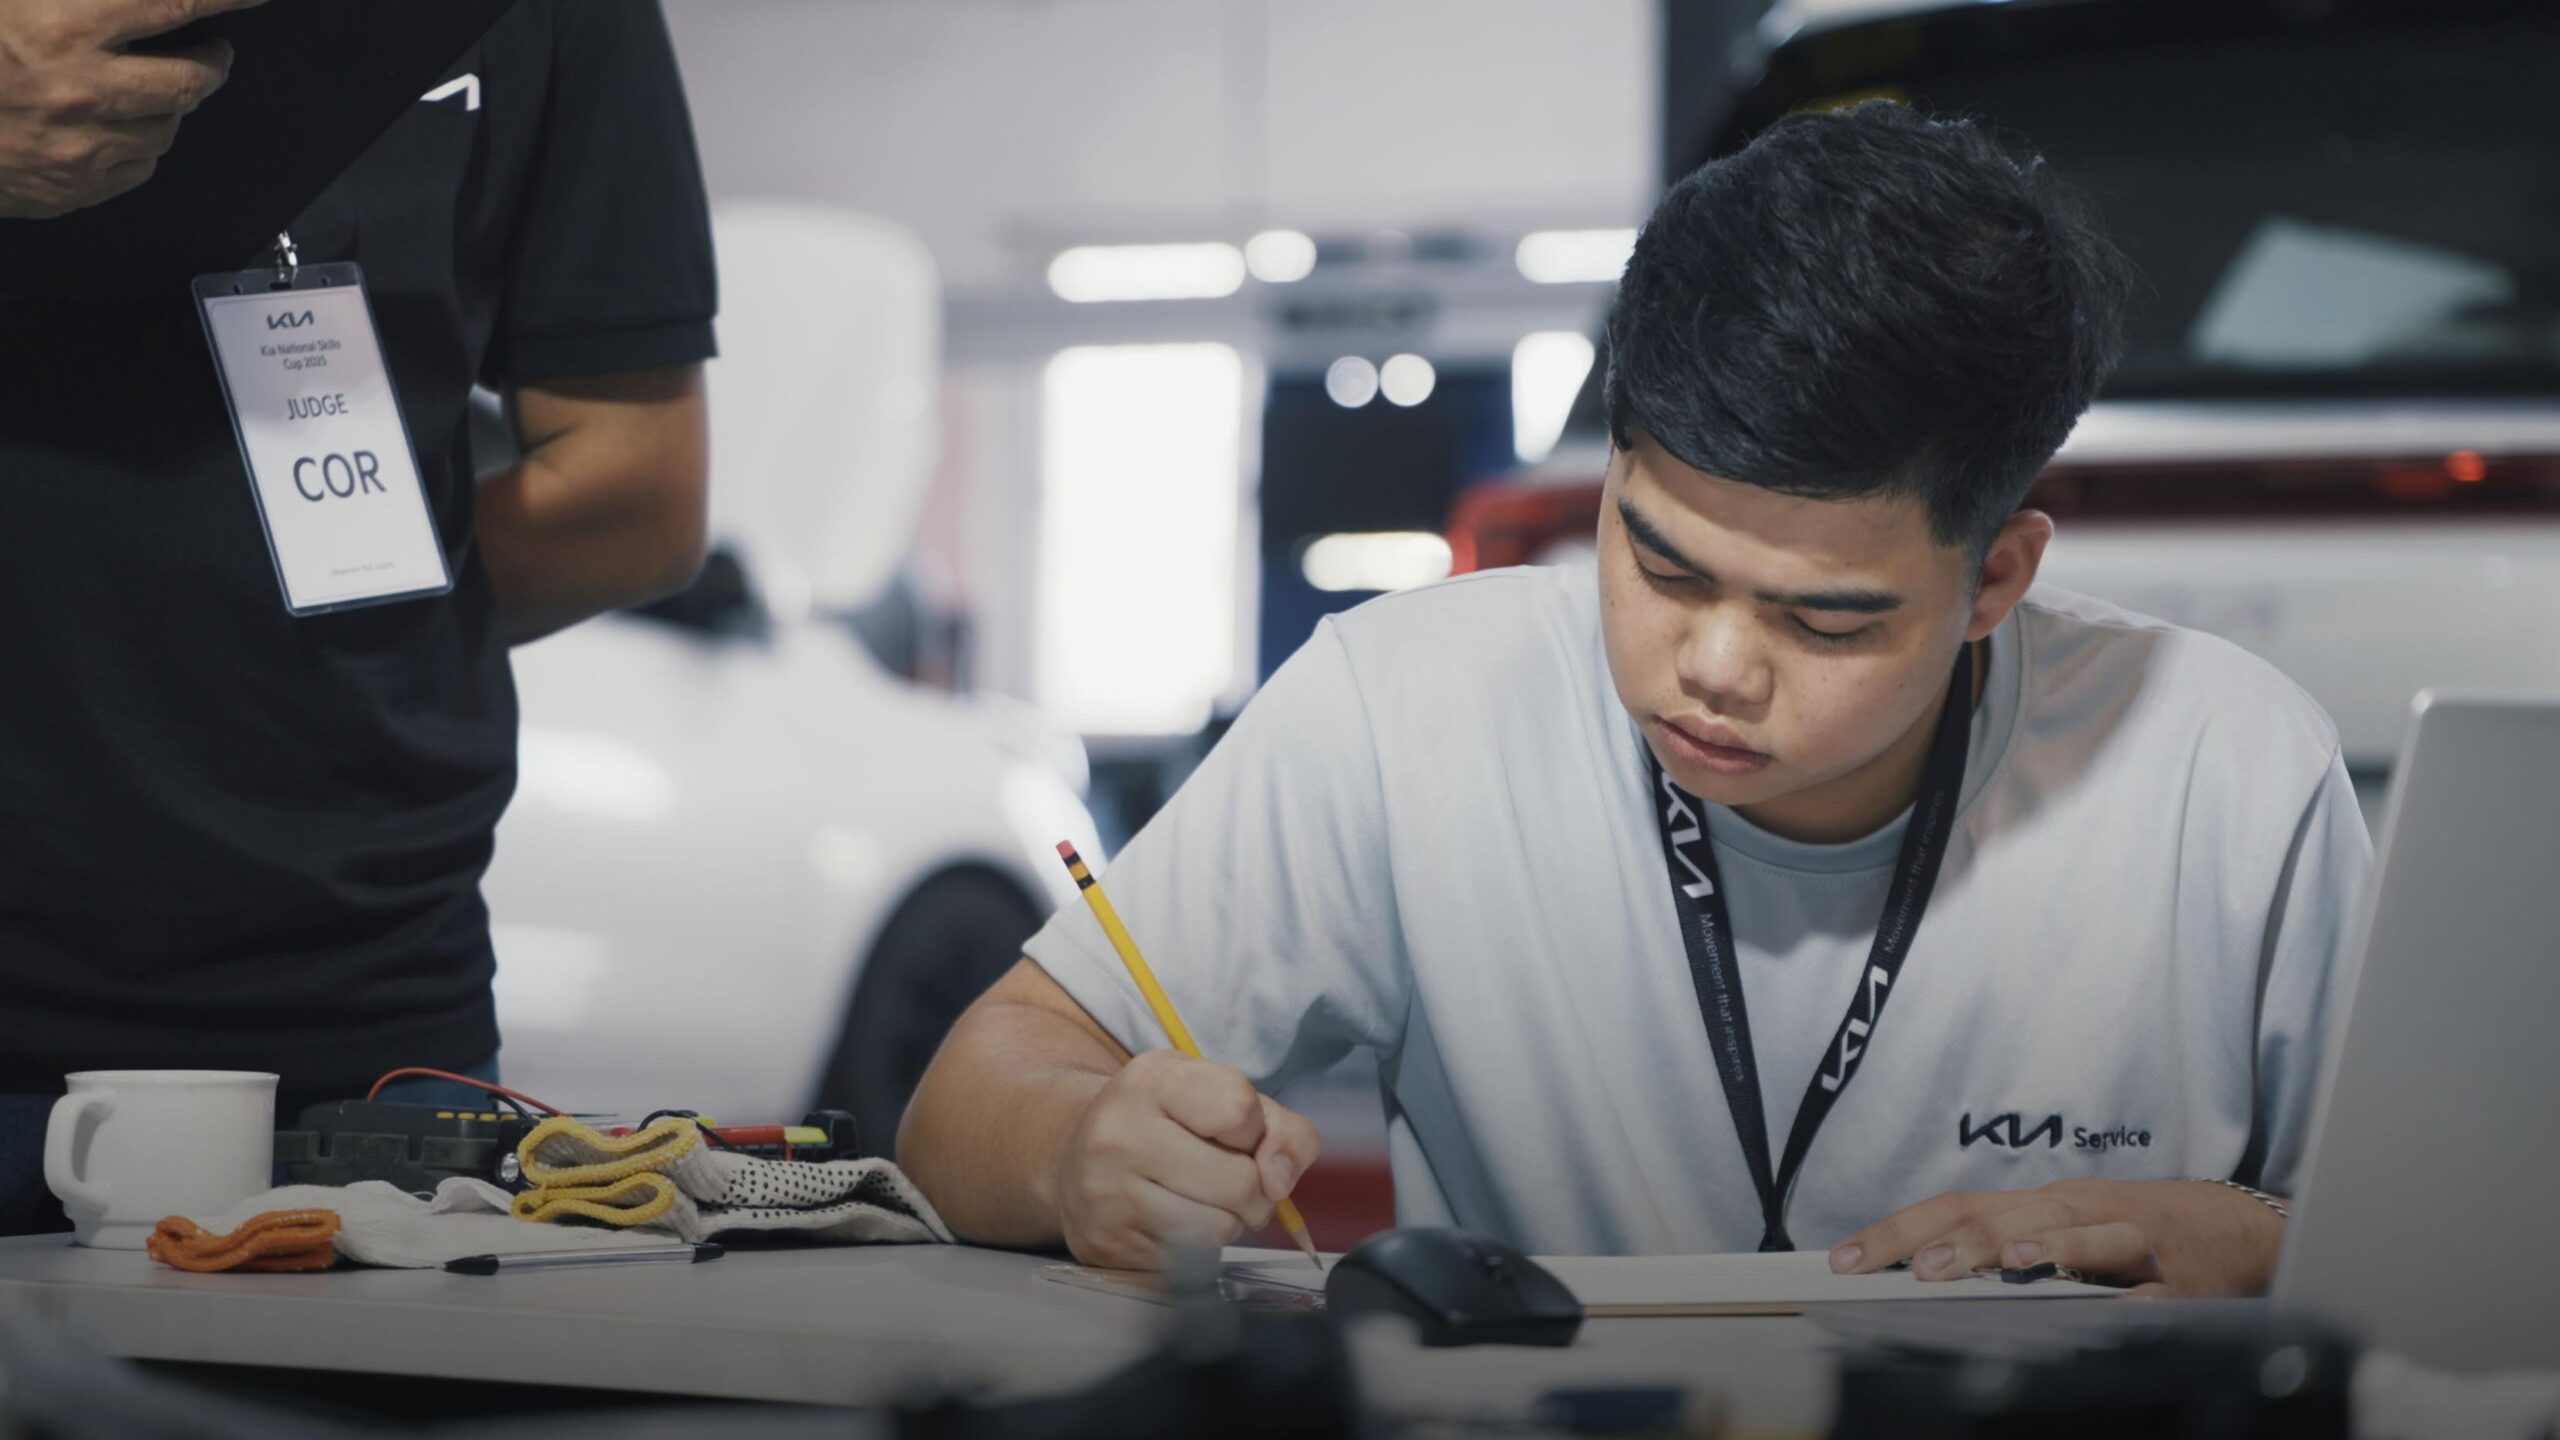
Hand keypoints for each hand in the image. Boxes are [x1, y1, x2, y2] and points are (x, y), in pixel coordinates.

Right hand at [0, 0, 266, 218]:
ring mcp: (81, 147)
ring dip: (168, 106)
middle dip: (212, 64)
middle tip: (216, 53)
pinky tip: (119, 127)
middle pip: (187, 82)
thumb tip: (140, 4)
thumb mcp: (14, 0)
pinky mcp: (74, 188)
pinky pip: (138, 168)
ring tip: (151, 87)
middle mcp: (82, 91)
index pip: (173, 4)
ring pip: (166, 129)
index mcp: (63, 28)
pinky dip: (140, 145)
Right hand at [1053, 1049, 1320, 1270]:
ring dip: (1229, 1223)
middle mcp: (1118, 1134)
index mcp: (1150, 1080)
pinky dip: (1200, 1248)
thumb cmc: (1166, 1124)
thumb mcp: (1220, 1096)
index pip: (1239, 1110)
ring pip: (1220, 1229)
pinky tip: (1174, 1222)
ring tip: (1202, 1201)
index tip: (1234, 1133)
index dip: (1255, 1131)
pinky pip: (1192, 1261)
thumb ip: (1278, 1128)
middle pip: (1240, 1181)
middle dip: (1255, 1191)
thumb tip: (1279, 1182)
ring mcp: (1107, 1194)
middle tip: (1231, 1180)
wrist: (1075, 1157)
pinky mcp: (1108, 1245)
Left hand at [1827, 1179, 2287, 1296]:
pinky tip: (2113, 1307)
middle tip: (1919, 1266)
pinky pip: (2153, 1290)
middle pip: (2008, 1217)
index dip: (1898, 1231)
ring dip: (2047, 1249)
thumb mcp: (2059, 1230)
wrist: (2235, 1229)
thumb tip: (1916, 1271)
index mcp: (2038, 1206)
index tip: (1845, 1259)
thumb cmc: (2131, 1231)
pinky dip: (2132, 1297)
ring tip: (2010, 1266)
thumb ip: (1999, 1249)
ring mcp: (2130, 1242)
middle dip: (1960, 1241)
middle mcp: (2076, 1211)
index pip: (1955, 1208)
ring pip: (2085, 1235)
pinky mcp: (2179, 1280)